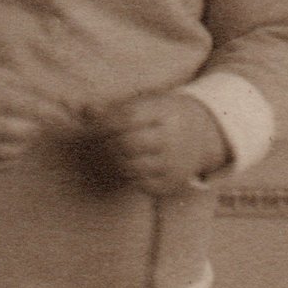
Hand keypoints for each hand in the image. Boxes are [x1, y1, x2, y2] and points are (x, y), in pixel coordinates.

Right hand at [0, 59, 70, 170]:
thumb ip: (27, 85)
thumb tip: (62, 102)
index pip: (32, 107)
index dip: (52, 113)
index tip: (68, 117)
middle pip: (26, 133)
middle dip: (33, 127)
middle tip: (31, 121)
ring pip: (14, 151)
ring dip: (23, 143)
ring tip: (17, 131)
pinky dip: (9, 156)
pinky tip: (6, 143)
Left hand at [90, 93, 228, 195]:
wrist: (203, 135)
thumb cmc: (163, 116)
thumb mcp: (146, 103)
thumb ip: (114, 108)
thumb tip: (84, 111)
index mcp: (166, 112)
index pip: (127, 118)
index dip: (103, 123)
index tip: (92, 125)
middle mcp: (173, 138)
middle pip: (126, 144)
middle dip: (108, 143)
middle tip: (103, 142)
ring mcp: (174, 164)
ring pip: (130, 167)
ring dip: (115, 161)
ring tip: (116, 152)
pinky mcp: (172, 184)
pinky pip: (139, 184)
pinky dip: (129, 175)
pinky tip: (132, 164)